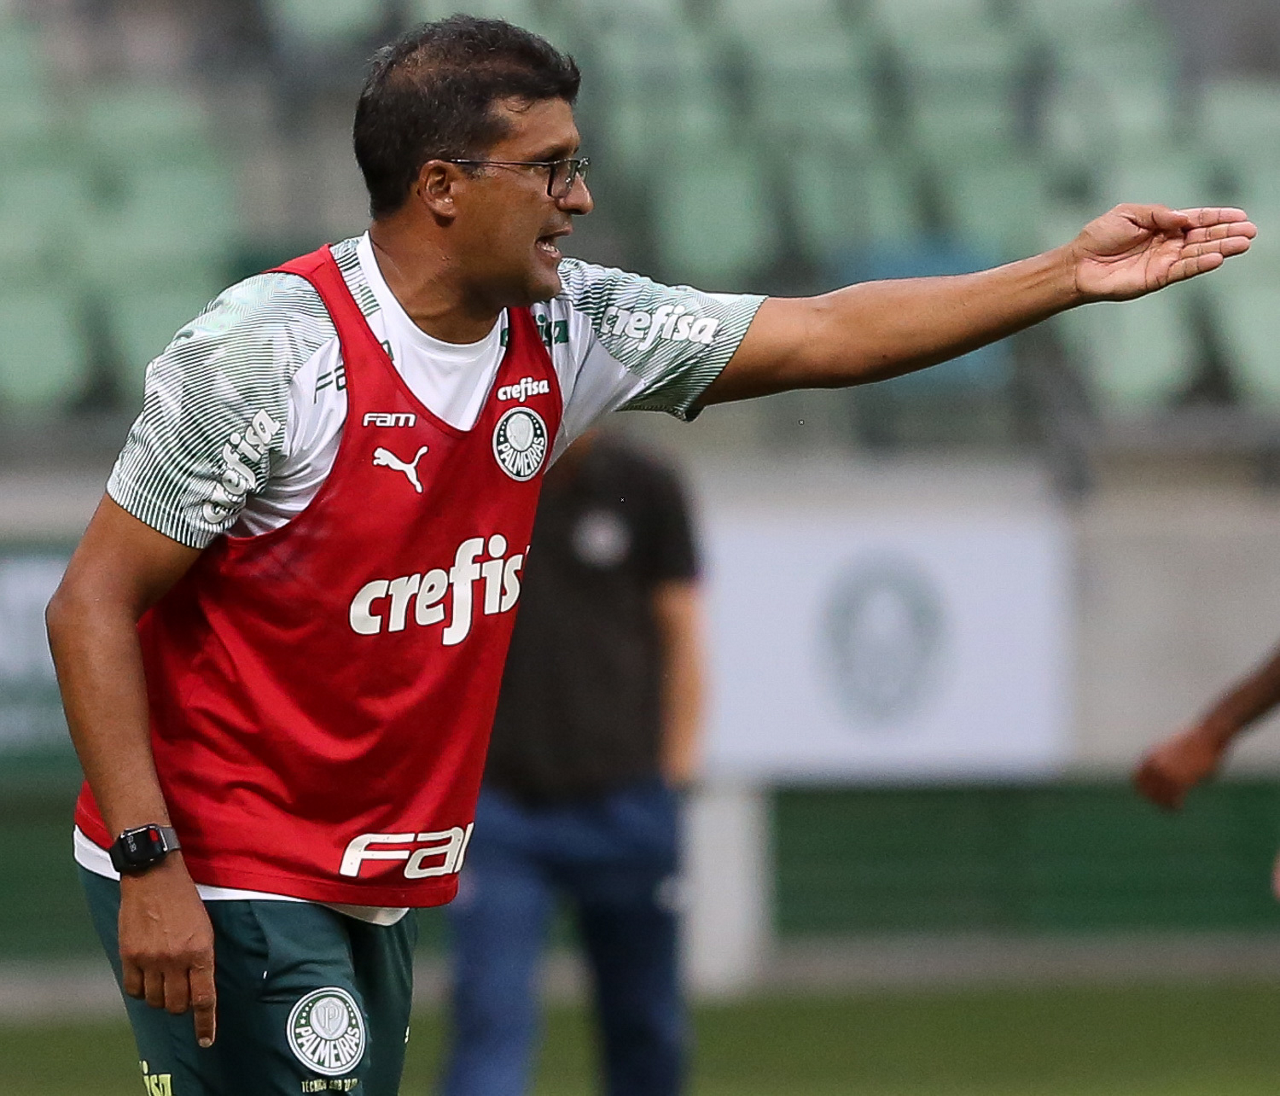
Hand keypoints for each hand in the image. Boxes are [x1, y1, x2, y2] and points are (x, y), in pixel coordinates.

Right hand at [118, 854, 216, 1046]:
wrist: (154, 876)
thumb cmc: (185, 901)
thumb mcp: (205, 928)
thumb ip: (202, 959)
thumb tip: (198, 990)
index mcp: (201, 950)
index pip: (204, 998)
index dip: (205, 1023)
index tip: (206, 1040)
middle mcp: (176, 959)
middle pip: (178, 1005)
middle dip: (181, 1006)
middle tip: (181, 993)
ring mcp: (151, 959)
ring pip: (155, 1001)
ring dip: (161, 998)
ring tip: (164, 980)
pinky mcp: (129, 955)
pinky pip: (133, 990)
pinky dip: (140, 990)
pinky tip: (146, 978)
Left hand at [1071, 205, 1255, 301]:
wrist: (1079, 263)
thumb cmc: (1100, 236)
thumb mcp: (1128, 214)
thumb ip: (1158, 213)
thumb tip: (1183, 218)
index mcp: (1163, 225)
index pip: (1197, 220)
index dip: (1218, 217)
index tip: (1241, 215)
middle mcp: (1168, 244)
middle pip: (1204, 237)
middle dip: (1227, 233)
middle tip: (1251, 230)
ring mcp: (1164, 262)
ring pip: (1199, 254)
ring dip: (1222, 248)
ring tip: (1244, 243)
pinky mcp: (1157, 278)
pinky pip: (1183, 270)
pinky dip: (1200, 264)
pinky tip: (1218, 258)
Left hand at [1132, 723, 1228, 810]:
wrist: (1206, 736)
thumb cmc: (1192, 743)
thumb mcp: (1169, 751)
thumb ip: (1162, 763)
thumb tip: (1159, 778)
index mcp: (1149, 757)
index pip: (1137, 780)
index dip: (1143, 790)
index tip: (1153, 796)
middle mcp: (1154, 765)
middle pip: (1147, 790)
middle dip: (1154, 799)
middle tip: (1164, 805)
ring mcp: (1166, 772)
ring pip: (1159, 796)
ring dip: (1164, 804)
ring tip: (1172, 807)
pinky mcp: (1181, 779)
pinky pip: (1172, 798)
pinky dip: (1173, 806)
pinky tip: (1179, 807)